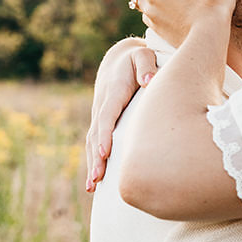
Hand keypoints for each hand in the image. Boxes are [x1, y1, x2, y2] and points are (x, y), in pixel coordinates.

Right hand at [85, 40, 158, 189]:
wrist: (119, 60)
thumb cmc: (136, 60)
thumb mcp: (143, 55)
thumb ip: (146, 65)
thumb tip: (149, 81)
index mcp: (113, 92)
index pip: (108, 116)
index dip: (105, 135)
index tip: (105, 153)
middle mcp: (102, 106)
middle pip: (96, 135)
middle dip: (96, 158)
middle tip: (97, 179)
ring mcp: (100, 115)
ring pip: (93, 142)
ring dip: (92, 164)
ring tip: (93, 186)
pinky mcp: (102, 123)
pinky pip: (95, 144)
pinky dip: (94, 161)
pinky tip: (95, 182)